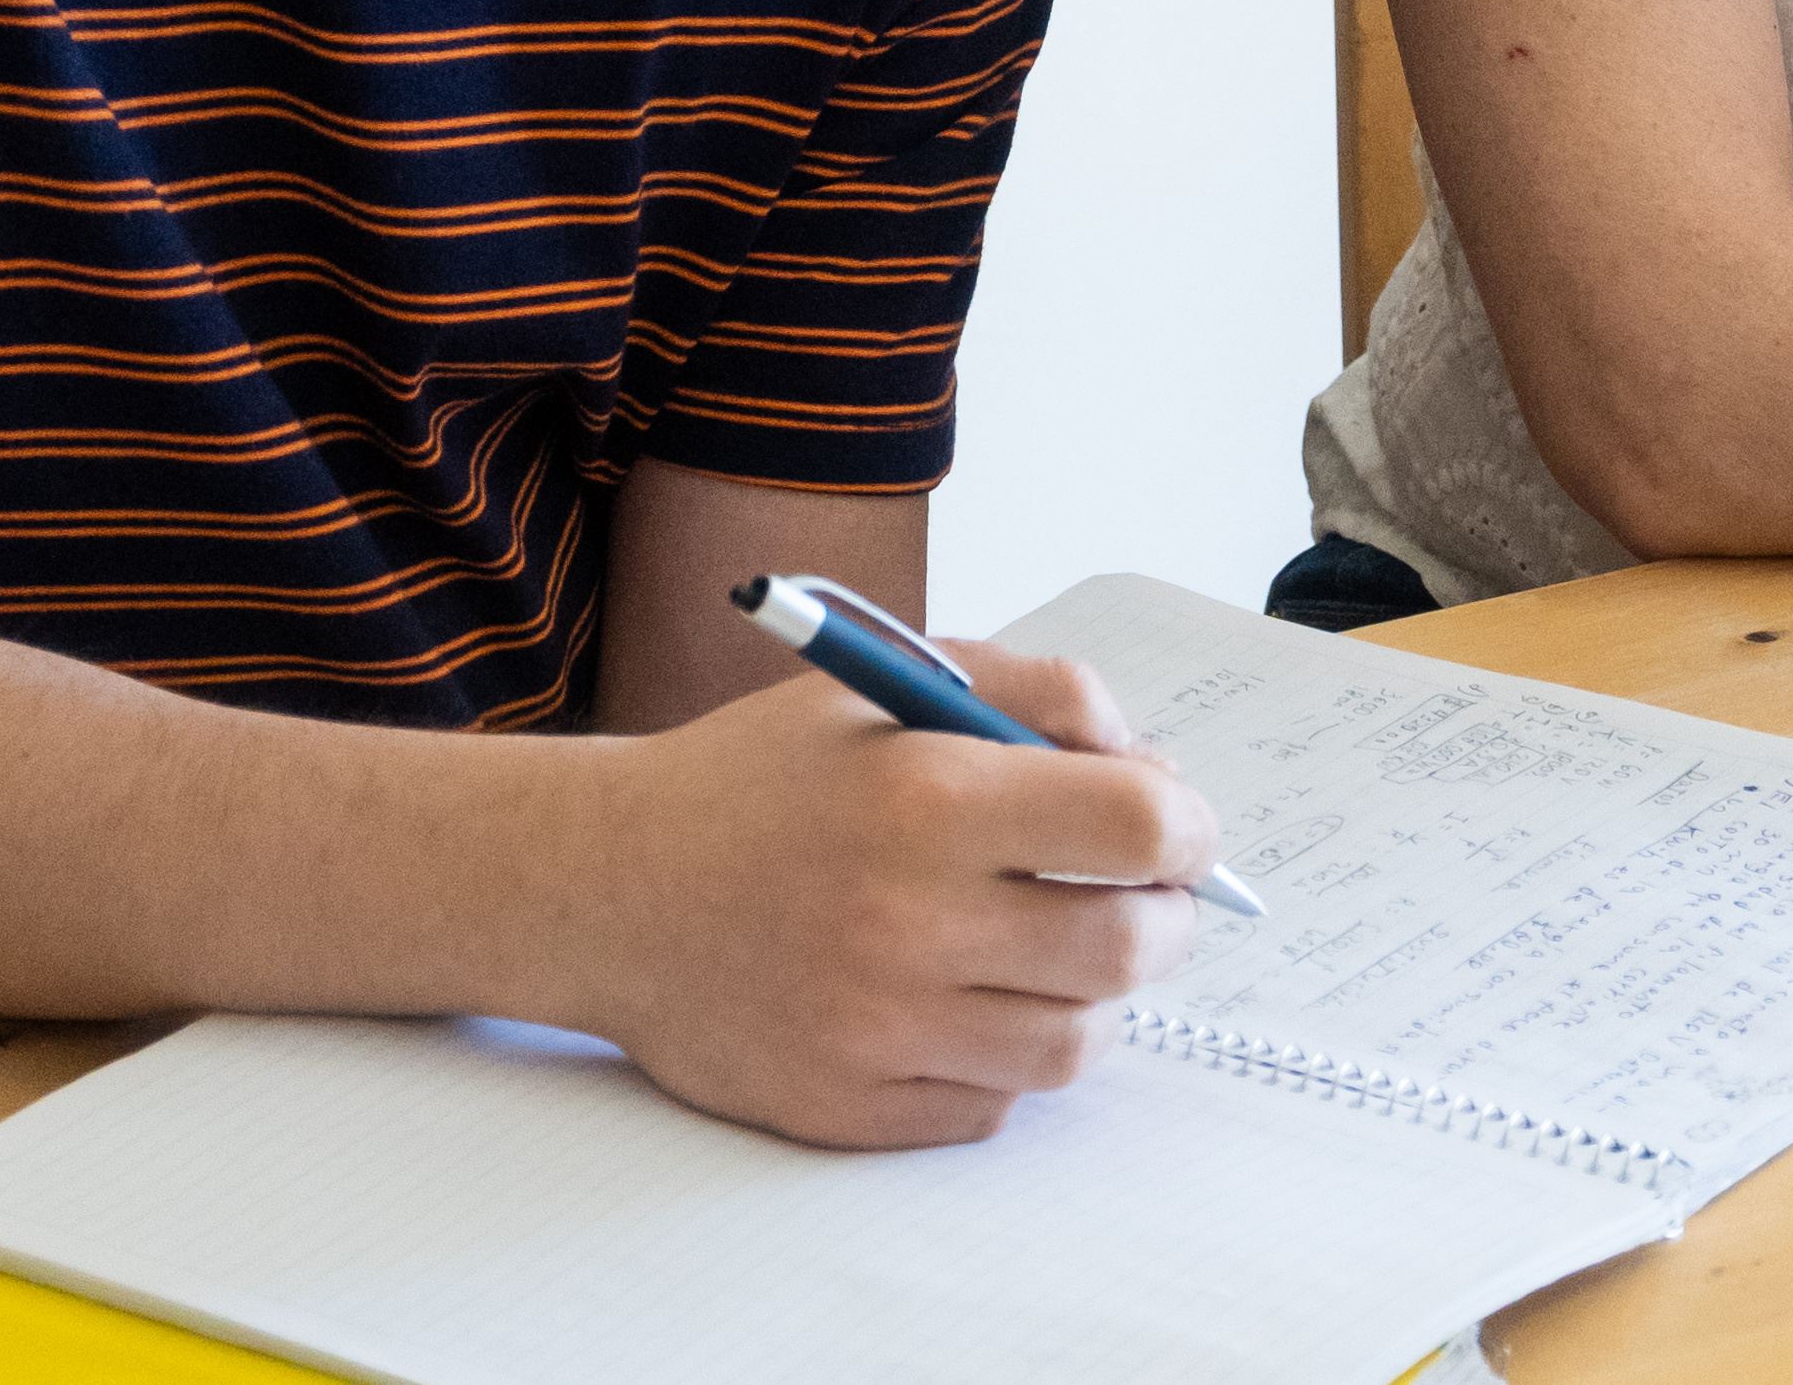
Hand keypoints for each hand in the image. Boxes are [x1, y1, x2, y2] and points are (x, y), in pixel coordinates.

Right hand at [554, 641, 1221, 1148]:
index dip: (1187, 828)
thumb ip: (1039, 695)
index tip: (1177, 829)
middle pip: (1126, 947)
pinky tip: (969, 1000)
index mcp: (926, 795)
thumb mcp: (889, 683)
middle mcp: (908, 919)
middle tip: (1139, 895)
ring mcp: (878, 1028)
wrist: (605, 887)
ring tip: (1053, 945)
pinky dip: (1006, 1057)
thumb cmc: (757, 780)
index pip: (1138, 826)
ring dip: (1091, 993)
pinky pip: (993, 1105)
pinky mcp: (849, 1109)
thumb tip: (1159, 771)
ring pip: (1073, 1042)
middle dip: (1161, 918)